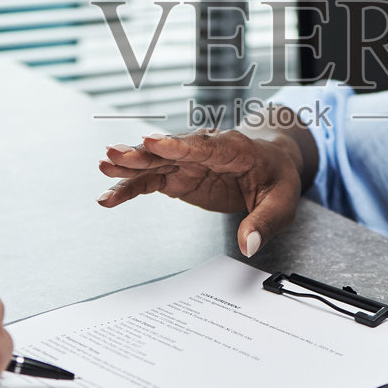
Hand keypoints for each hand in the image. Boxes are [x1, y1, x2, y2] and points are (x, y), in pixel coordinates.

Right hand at [97, 129, 303, 255]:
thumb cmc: (276, 177)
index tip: (153, 142)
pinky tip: (109, 196)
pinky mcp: (177, 176)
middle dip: (143, 153)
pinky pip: (150, 181)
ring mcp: (187, 162)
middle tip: (115, 153)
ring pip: (154, 163)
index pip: (204, 146)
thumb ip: (265, 221)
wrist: (269, 161)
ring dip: (129, 165)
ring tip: (104, 166)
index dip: (177, 145)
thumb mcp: (283, 201)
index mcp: (234, 148)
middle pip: (170, 151)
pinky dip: (130, 187)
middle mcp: (204, 151)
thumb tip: (249, 245)